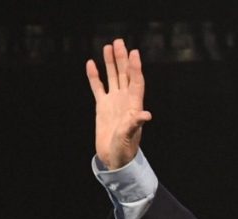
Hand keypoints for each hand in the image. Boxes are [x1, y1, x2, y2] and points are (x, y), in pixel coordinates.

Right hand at [86, 38, 151, 168]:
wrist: (114, 157)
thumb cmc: (125, 149)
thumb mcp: (130, 135)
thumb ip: (135, 123)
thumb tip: (146, 114)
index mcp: (134, 105)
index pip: (136, 81)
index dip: (135, 67)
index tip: (134, 52)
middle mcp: (125, 100)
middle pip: (124, 74)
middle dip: (122, 58)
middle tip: (119, 41)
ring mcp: (113, 102)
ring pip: (112, 77)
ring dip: (110, 62)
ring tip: (108, 46)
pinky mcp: (102, 107)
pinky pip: (98, 87)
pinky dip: (94, 76)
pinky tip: (91, 64)